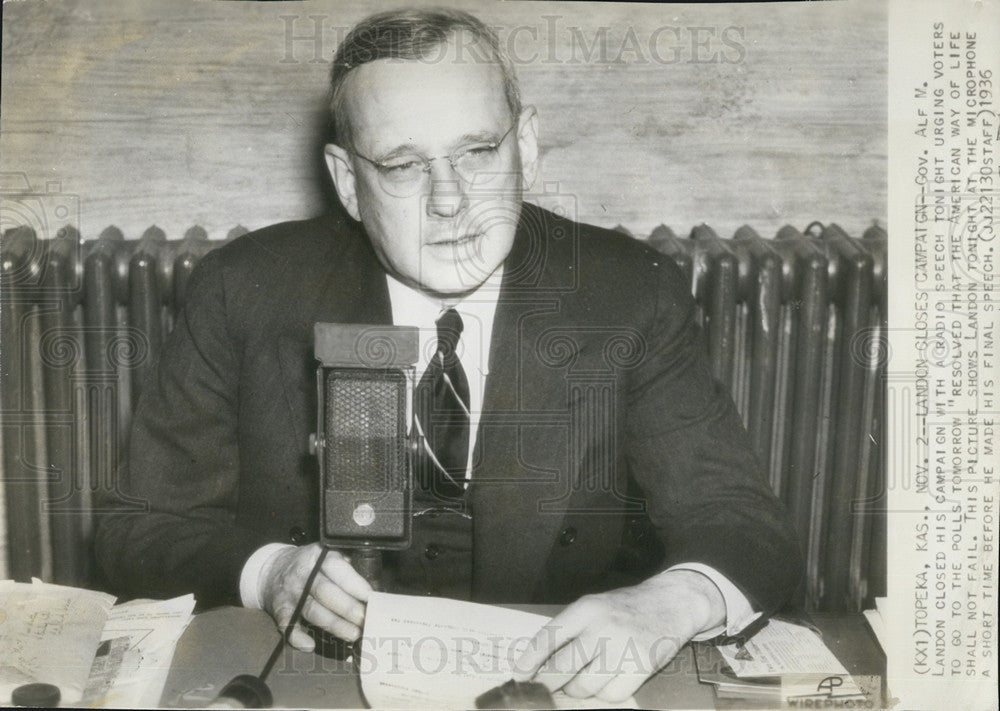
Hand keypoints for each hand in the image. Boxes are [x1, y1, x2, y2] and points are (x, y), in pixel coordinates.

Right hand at [259, 544, 371, 650]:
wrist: (274, 570)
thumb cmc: (311, 566)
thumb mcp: (327, 556)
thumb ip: (347, 568)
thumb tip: (373, 589)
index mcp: (318, 556)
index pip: (337, 567)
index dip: (354, 584)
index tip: (371, 598)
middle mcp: (303, 574)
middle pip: (326, 592)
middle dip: (348, 608)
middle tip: (366, 620)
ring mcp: (290, 592)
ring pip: (312, 610)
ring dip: (334, 625)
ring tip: (354, 634)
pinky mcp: (280, 609)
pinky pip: (287, 625)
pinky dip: (297, 637)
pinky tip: (311, 645)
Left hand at [512, 570, 725, 702]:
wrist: (671, 602)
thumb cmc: (626, 608)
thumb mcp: (595, 606)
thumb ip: (571, 629)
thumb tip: (540, 662)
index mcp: (586, 609)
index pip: (548, 637)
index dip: (529, 660)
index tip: (519, 675)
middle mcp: (603, 627)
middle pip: (562, 668)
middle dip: (549, 683)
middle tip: (545, 688)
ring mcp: (623, 647)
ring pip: (585, 687)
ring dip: (579, 690)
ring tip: (582, 681)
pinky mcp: (643, 666)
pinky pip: (612, 695)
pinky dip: (606, 694)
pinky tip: (609, 681)